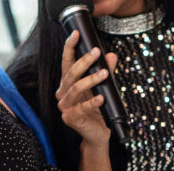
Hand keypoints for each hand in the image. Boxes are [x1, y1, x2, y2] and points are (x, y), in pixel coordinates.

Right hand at [57, 31, 117, 147]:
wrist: (97, 134)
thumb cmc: (98, 109)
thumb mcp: (102, 87)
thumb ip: (105, 71)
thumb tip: (111, 56)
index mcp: (67, 83)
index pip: (66, 62)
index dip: (69, 47)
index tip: (76, 34)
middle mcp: (62, 93)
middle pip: (71, 73)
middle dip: (84, 61)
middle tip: (97, 52)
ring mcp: (65, 107)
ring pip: (75, 89)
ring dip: (91, 79)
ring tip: (104, 73)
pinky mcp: (70, 119)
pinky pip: (81, 108)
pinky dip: (92, 102)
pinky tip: (101, 97)